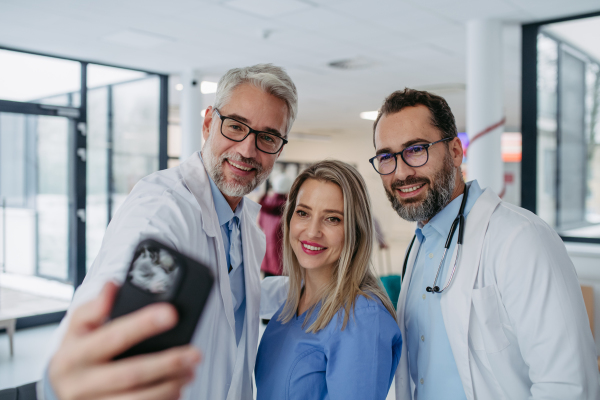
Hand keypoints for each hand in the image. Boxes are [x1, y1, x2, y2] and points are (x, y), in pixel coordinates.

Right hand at [48, 282, 200, 399]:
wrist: (62, 389)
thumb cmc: (76, 354)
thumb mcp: (76, 329)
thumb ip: (93, 308)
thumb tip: (112, 287)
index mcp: (73, 356)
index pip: (113, 337)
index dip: (142, 325)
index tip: (171, 314)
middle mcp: (81, 384)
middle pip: (131, 374)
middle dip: (167, 363)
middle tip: (194, 354)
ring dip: (170, 386)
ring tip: (190, 372)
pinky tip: (177, 390)